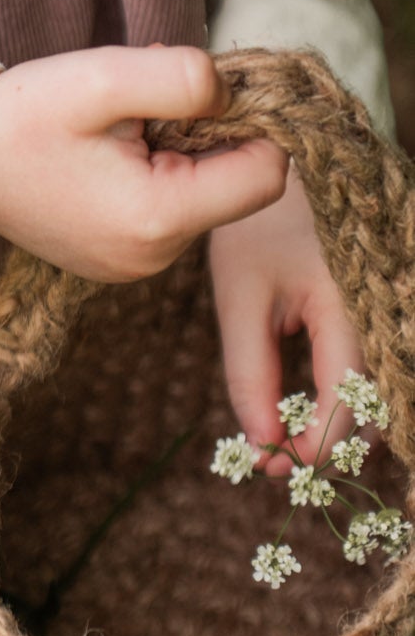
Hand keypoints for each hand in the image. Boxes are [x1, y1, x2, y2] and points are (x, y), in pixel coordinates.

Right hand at [0, 43, 288, 283]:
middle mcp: (155, 258)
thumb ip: (184, 78)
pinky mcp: (119, 259)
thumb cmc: (21, 116)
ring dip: (181, 152)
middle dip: (210, 134)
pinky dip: (157, 175)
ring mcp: (136, 266)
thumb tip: (233, 93)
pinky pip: (170, 211)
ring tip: (116, 128)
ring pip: (205, 196)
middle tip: (142, 104)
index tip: (200, 91)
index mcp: (159, 218)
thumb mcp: (104, 77)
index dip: (252, 122)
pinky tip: (106, 154)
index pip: (267, 174)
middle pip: (238, 186)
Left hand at [208, 160, 362, 479]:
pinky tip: (309, 407)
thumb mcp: (242, 297)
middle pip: (375, 410)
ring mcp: (393, 314)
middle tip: (275, 462)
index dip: (310, 450)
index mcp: (351, 307)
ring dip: (341, 426)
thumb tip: (261, 442)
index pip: (346, 406)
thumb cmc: (259, 227)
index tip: (268, 466)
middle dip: (329, 446)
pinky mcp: (387, 313)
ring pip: (381, 395)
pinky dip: (348, 397)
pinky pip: (378, 369)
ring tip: (285, 440)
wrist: (292, 168)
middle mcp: (387, 315)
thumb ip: (250, 372)